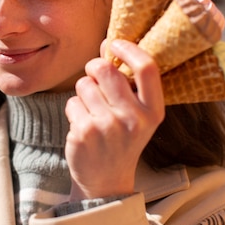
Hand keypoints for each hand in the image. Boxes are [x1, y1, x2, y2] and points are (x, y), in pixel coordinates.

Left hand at [65, 39, 164, 200]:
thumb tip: (108, 45)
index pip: (147, 68)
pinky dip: (73, 109)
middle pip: (106, 69)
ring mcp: (108, 126)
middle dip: (94, 67)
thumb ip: (128, 85)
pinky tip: (82, 126)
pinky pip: (71, 102)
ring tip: (91, 111)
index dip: (129, 49)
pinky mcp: (84, 133)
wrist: (105, 182)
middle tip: (93, 76)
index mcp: (153, 112)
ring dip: (83, 92)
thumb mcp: (137, 117)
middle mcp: (133, 119)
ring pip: (84, 84)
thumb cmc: (121, 140)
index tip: (115, 43)